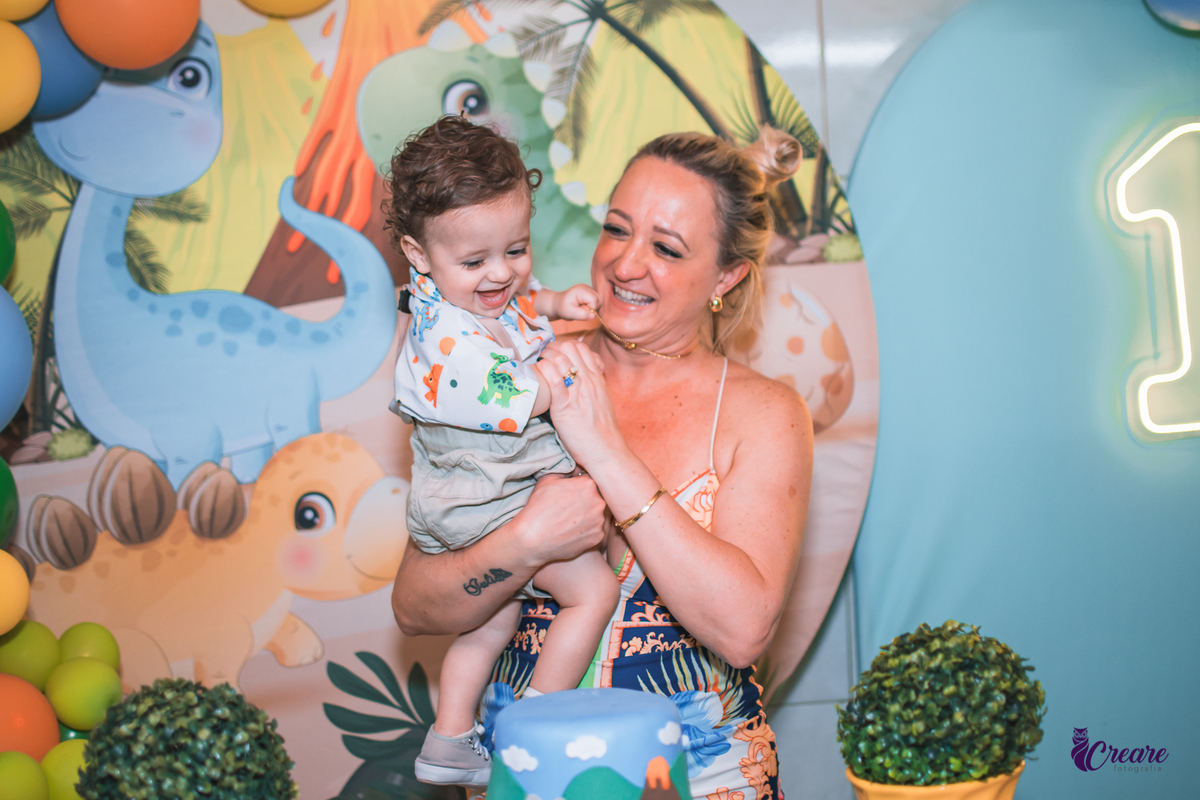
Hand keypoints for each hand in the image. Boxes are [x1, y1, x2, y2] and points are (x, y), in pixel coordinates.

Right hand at [514, 472, 608, 565]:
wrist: (532, 539)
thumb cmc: (538, 508)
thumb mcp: (547, 480)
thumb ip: (566, 471)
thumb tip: (576, 469)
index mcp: (588, 485)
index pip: (589, 480)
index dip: (579, 485)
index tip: (570, 492)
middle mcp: (599, 502)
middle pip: (596, 497)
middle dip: (585, 500)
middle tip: (569, 507)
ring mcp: (600, 521)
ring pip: (597, 514)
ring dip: (587, 515)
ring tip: (569, 520)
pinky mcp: (598, 537)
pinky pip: (595, 530)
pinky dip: (586, 530)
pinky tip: (572, 531)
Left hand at [535, 340, 624, 468]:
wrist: (606, 450)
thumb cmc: (601, 429)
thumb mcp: (601, 399)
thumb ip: (591, 385)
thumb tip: (578, 376)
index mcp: (597, 378)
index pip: (581, 348)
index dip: (564, 346)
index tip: (554, 354)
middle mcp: (588, 381)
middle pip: (569, 347)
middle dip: (552, 347)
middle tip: (543, 357)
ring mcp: (577, 392)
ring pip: (560, 359)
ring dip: (545, 358)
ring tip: (539, 366)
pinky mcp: (565, 407)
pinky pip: (554, 382)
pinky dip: (544, 373)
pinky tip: (538, 376)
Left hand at [555, 284, 599, 320]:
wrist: (558, 303)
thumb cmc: (563, 308)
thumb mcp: (570, 313)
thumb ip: (581, 315)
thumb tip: (593, 315)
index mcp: (581, 290)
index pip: (594, 299)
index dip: (590, 309)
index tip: (580, 311)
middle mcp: (586, 287)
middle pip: (598, 299)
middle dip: (592, 308)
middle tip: (580, 310)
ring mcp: (589, 289)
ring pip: (599, 301)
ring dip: (592, 308)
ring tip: (581, 308)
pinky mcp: (590, 292)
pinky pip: (596, 301)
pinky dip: (591, 306)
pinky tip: (583, 306)